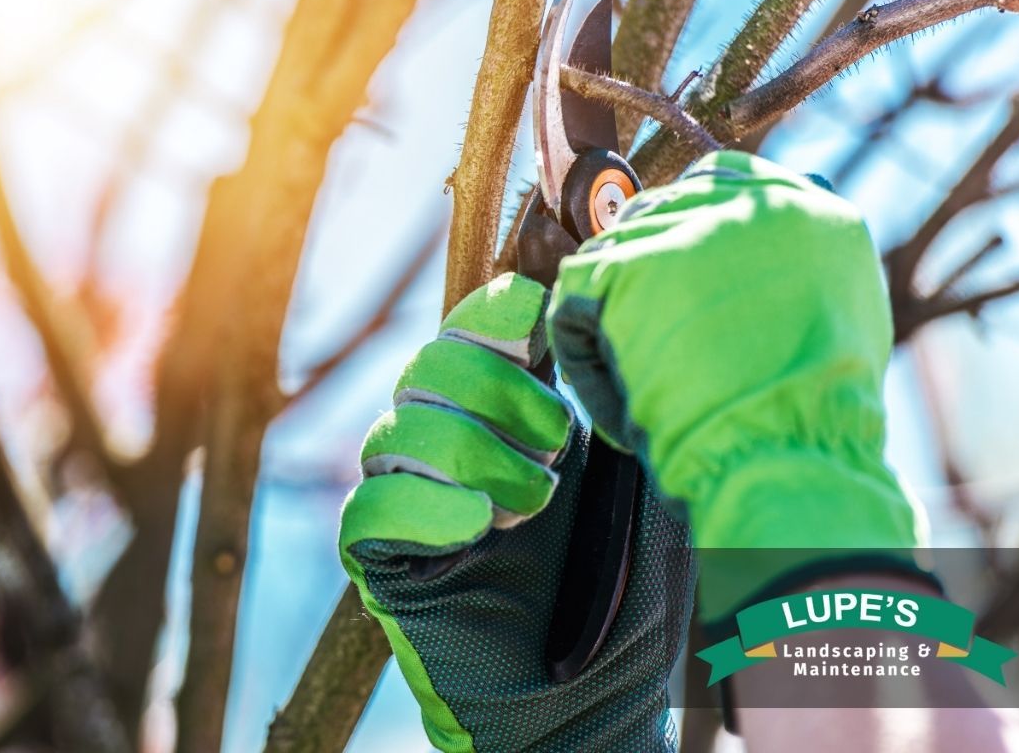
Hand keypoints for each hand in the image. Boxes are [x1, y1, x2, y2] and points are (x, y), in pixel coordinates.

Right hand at [339, 273, 693, 751]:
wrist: (598, 706)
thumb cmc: (633, 600)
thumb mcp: (650, 485)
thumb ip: (626, 405)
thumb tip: (608, 320)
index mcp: (514, 419)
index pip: (474, 329)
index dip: (496, 311)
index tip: (541, 322)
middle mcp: (455, 451)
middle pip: (428, 367)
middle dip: (494, 390)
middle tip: (553, 446)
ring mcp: (416, 506)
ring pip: (393, 429)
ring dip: (468, 452)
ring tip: (529, 507)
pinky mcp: (385, 566)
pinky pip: (368, 510)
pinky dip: (420, 505)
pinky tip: (474, 528)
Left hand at [548, 151, 921, 620]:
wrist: (787, 453)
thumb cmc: (813, 420)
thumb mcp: (841, 320)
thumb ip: (795, 271)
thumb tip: (757, 259)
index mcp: (806, 210)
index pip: (720, 180)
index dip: (687, 230)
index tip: (673, 280)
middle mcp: (747, 205)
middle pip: (657, 212)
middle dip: (643, 276)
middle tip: (650, 344)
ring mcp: (684, 229)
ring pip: (611, 254)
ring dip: (612, 319)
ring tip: (644, 383)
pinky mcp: (628, 265)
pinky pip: (573, 297)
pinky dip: (583, 354)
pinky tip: (618, 397)